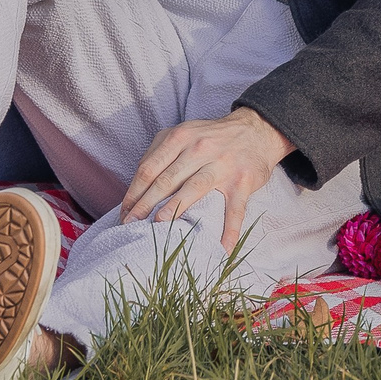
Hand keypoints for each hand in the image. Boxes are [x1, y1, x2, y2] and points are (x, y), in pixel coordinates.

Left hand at [121, 106, 295, 250]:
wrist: (256, 130)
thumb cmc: (212, 137)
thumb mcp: (184, 132)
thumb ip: (160, 152)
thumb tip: (137, 184)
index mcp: (181, 137)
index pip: (149, 167)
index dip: (134, 192)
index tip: (124, 213)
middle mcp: (200, 148)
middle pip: (166, 180)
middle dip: (145, 205)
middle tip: (130, 226)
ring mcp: (223, 165)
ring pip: (194, 189)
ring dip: (174, 210)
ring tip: (158, 228)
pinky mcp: (243, 181)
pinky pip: (234, 210)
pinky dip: (229, 231)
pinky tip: (222, 249)